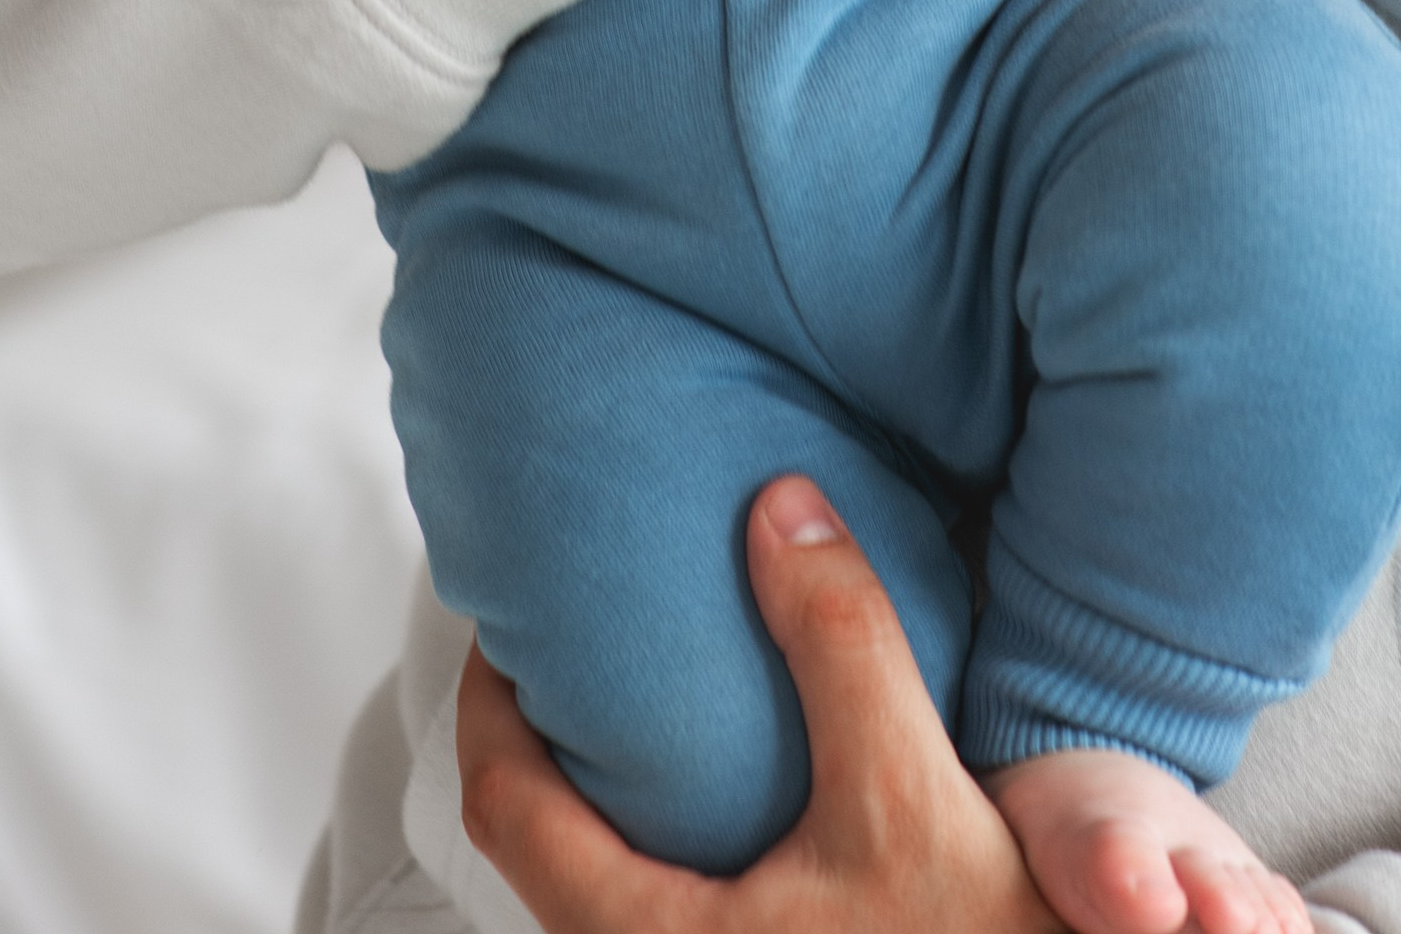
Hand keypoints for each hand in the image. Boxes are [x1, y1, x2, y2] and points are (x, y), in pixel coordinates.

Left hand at [458, 477, 1061, 933]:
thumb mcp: (910, 797)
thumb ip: (845, 648)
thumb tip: (784, 507)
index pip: (505, 808)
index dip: (490, 704)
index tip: (506, 627)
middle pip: (542, 857)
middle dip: (547, 750)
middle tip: (573, 657)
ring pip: (605, 896)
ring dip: (616, 806)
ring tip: (651, 714)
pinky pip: (672, 918)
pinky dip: (672, 850)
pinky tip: (736, 803)